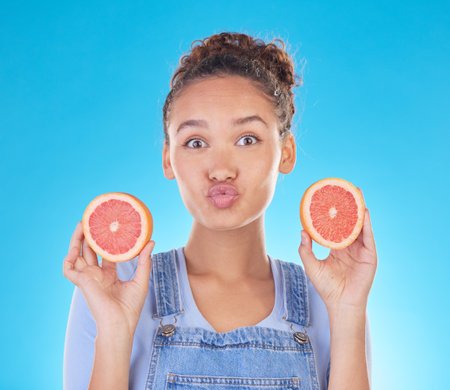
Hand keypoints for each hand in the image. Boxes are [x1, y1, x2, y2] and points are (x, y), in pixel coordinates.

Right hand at [63, 221, 154, 337]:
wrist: (120, 324)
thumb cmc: (131, 307)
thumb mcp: (141, 279)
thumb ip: (144, 260)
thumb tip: (151, 241)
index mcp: (109, 275)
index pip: (105, 254)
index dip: (106, 241)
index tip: (111, 228)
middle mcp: (97, 275)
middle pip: (90, 251)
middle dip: (90, 236)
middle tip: (93, 220)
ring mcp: (88, 278)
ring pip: (77, 255)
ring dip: (77, 240)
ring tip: (82, 224)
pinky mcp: (81, 282)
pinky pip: (68, 268)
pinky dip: (68, 257)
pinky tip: (74, 245)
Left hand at [298, 189, 376, 310]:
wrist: (340, 303)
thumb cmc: (326, 287)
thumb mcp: (311, 265)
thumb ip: (305, 248)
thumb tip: (302, 230)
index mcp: (337, 248)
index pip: (335, 227)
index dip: (333, 214)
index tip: (329, 200)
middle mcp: (349, 247)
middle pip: (349, 222)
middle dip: (348, 207)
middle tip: (346, 190)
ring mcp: (360, 250)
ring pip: (360, 226)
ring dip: (359, 210)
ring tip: (357, 194)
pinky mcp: (369, 255)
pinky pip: (368, 236)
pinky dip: (366, 223)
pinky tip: (364, 211)